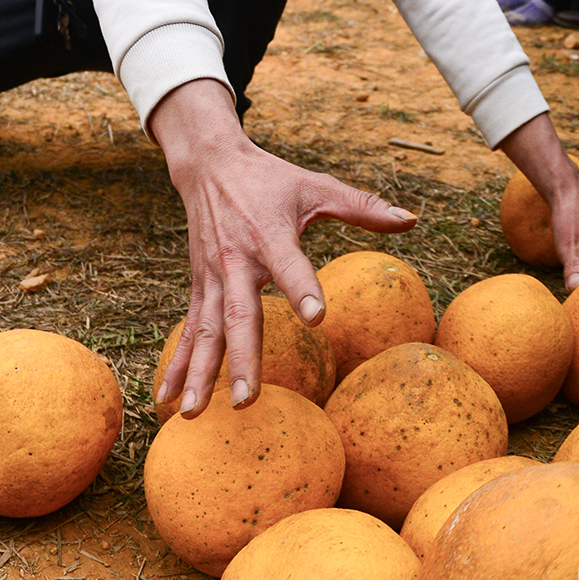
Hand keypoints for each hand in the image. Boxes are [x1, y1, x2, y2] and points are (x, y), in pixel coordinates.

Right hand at [149, 79, 415, 415]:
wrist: (209, 166)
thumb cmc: (270, 179)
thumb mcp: (316, 186)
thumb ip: (362, 206)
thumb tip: (412, 220)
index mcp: (270, 235)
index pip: (289, 265)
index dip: (302, 288)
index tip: (317, 317)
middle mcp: (236, 261)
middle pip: (239, 315)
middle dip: (241, 360)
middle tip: (246, 401)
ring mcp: (212, 278)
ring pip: (206, 331)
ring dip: (199, 374)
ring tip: (192, 413)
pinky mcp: (199, 287)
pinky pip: (189, 331)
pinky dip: (177, 365)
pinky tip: (166, 400)